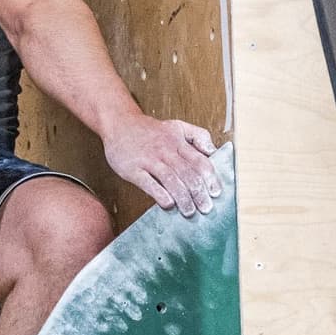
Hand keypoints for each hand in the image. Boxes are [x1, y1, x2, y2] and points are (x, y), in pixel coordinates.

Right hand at [103, 116, 221, 216]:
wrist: (119, 122)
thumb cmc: (149, 129)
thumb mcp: (177, 126)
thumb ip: (198, 136)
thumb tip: (213, 151)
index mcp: (178, 143)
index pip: (199, 162)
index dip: (210, 178)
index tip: (216, 193)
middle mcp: (165, 151)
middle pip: (187, 174)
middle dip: (199, 193)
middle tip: (206, 208)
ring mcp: (149, 160)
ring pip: (171, 180)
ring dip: (183, 198)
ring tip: (189, 212)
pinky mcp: (133, 169)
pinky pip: (148, 183)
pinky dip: (160, 194)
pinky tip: (168, 204)